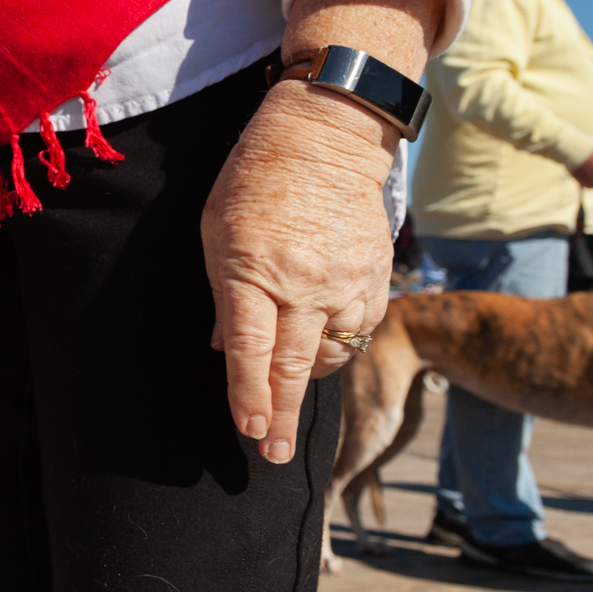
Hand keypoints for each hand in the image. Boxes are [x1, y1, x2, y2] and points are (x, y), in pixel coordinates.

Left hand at [202, 0, 442, 463]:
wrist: (328, 137)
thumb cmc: (256, 179)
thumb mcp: (216, 232)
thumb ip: (223, 296)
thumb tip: (224, 350)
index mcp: (254, 271)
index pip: (250, 351)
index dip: (247, 398)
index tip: (248, 432)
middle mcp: (305, 284)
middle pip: (292, 368)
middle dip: (280, 417)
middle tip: (272, 455)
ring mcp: (346, 283)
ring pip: (329, 354)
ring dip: (305, 378)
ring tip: (286, 392)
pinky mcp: (376, 278)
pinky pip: (358, 330)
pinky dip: (337, 344)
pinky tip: (320, 344)